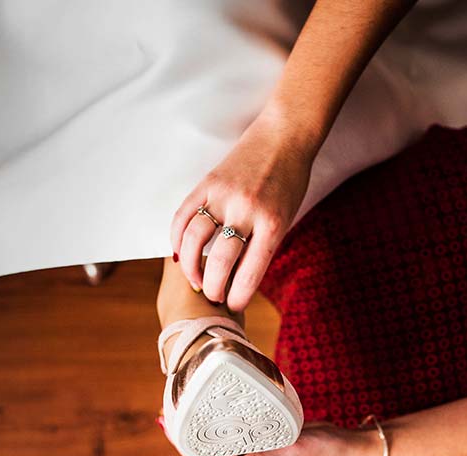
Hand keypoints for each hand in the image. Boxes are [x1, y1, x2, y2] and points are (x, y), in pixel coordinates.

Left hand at [159, 422, 377, 455]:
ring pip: (222, 443)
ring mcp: (257, 450)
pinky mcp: (265, 433)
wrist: (347, 444)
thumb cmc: (326, 454)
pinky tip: (214, 403)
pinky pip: (238, 428)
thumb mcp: (295, 454)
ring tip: (180, 408)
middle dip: (186, 444)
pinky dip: (223, 418)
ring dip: (201, 428)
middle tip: (167, 420)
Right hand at [170, 109, 316, 311]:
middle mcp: (247, 211)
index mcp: (273, 224)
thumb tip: (236, 280)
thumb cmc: (289, 181)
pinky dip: (177, 238)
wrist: (284, 137)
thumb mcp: (285, 219)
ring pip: (195, 240)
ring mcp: (224, 196)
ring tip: (194, 279)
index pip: (249, 273)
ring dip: (191, 267)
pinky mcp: (208, 183)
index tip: (233, 307)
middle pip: (220, 261)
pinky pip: (184, 216)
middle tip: (212, 295)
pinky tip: (180, 254)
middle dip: (213, 287)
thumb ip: (262, 246)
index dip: (237, 297)